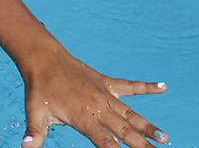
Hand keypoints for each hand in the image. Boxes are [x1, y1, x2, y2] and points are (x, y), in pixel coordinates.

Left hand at [21, 48, 166, 147]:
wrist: (42, 58)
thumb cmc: (39, 89)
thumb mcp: (34, 114)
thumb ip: (34, 133)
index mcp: (83, 118)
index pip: (106, 143)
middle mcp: (98, 107)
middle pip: (125, 132)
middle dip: (143, 145)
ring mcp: (105, 94)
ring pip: (131, 114)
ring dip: (148, 126)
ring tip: (165, 137)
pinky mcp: (106, 82)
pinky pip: (130, 86)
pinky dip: (147, 87)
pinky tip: (163, 86)